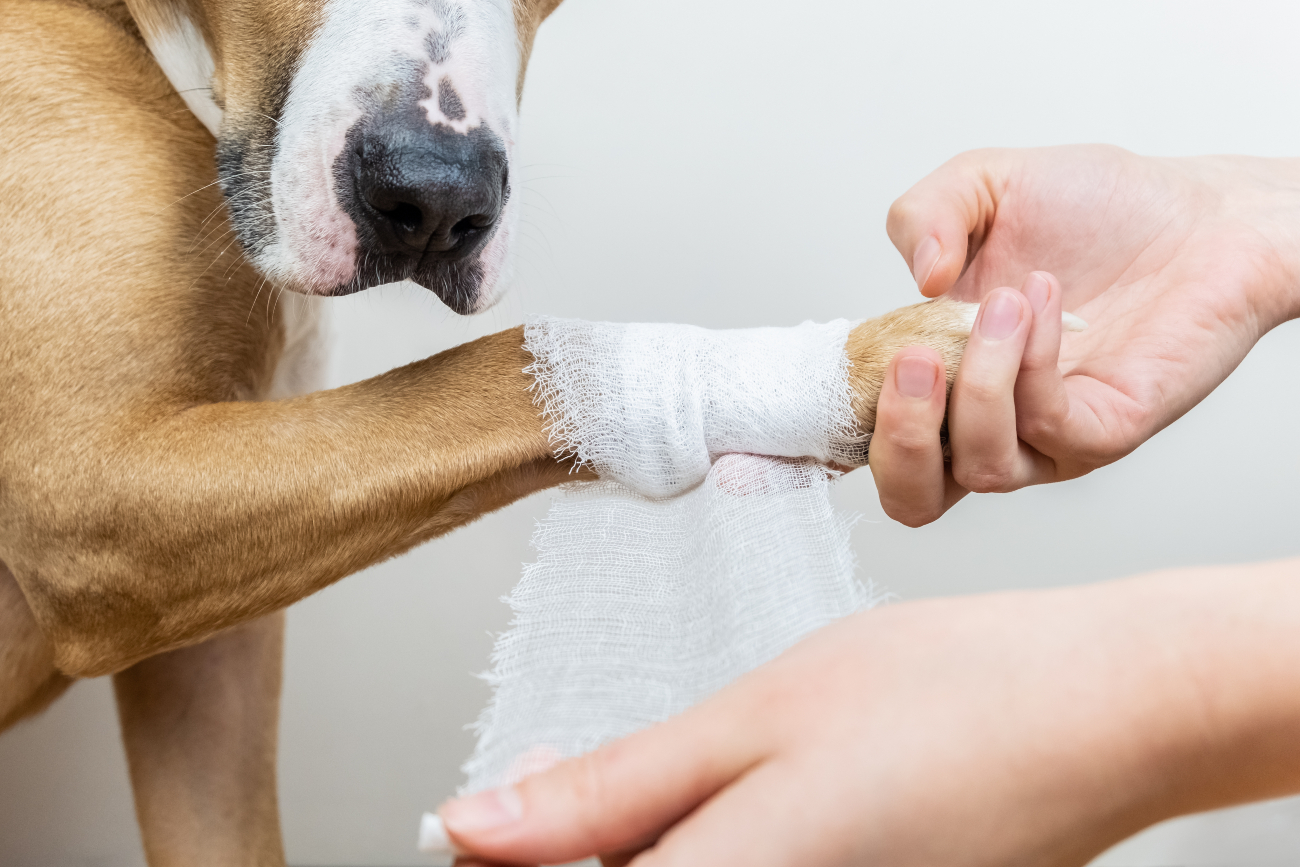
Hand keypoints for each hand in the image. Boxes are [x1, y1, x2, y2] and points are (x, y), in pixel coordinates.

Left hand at [436, 559, 1299, 866]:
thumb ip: (608, 795)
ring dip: (623, 850)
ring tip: (623, 782)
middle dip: (560, 852)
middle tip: (536, 788)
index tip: (465, 824)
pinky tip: (706, 798)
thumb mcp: (752, 723)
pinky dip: (692, 851)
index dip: (500, 864)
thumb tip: (474, 831)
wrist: (1102, 712)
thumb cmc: (946, 696)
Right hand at [869, 146, 1299, 525]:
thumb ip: (924, 215)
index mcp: (942, 377)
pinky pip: (1045, 427)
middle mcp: (988, 420)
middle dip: (896, 437)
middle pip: (913, 497)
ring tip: (1001, 301)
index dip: (849, 419)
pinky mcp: (1103, 432)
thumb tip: (916, 279)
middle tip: (911, 361)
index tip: (851, 361)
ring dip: (976, 382)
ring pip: (980, 466)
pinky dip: (1031, 365)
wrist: (1205, 212)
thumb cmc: (1101, 210)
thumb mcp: (984, 186)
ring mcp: (1045, 437)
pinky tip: (1043, 303)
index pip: (871, 440)